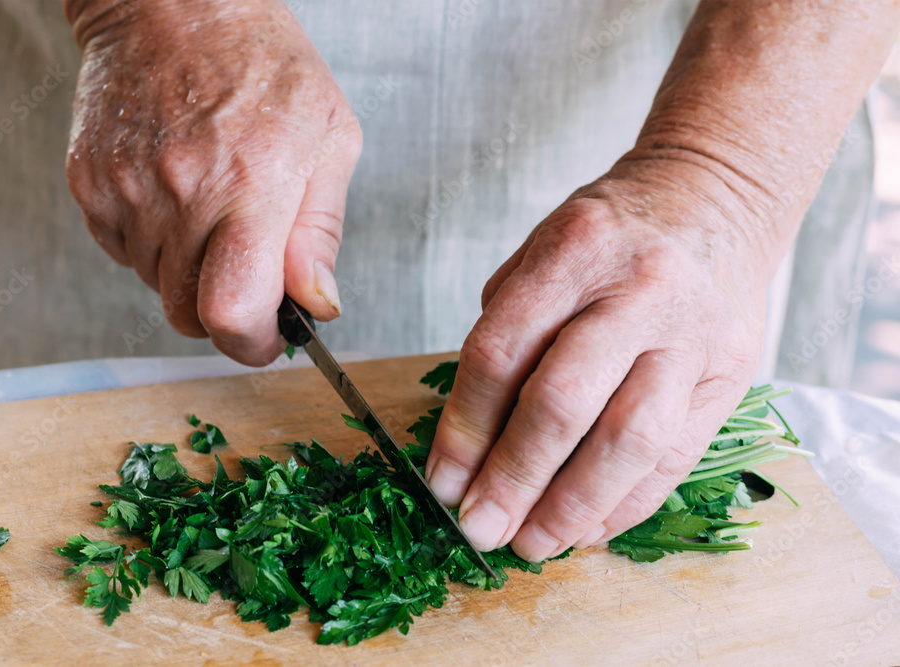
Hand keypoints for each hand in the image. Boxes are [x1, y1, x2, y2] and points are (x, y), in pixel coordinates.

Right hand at [64, 0, 361, 364]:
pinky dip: (153, 245)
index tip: (270, 338)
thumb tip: (316, 305)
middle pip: (189, 314)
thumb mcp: (330, 137)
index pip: (234, 310)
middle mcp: (184, 190)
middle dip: (225, 313)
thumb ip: (321, 233)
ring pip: (156, 287)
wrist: (172, 3)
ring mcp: (128, 188)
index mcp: (253, 182)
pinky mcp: (90, 183)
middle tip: (248, 271)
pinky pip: (123, 253)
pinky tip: (175, 196)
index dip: (253, 344)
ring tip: (211, 209)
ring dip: (188, 273)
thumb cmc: (264, 62)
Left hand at [426, 171, 768, 561]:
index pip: (502, 353)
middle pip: (564, 403)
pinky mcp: (733, 373)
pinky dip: (626, 504)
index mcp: (574, 252)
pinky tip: (587, 528)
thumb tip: (471, 443)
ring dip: (572, 506)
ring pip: (630, 441)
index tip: (441, 482)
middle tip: (479, 529)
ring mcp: (694, 335)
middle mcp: (640, 292)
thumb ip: (508, 335)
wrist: (716, 197)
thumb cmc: (610, 233)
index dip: (464, 429)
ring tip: (532, 544)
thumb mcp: (540, 254)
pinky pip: (676, 457)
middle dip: (513, 479)